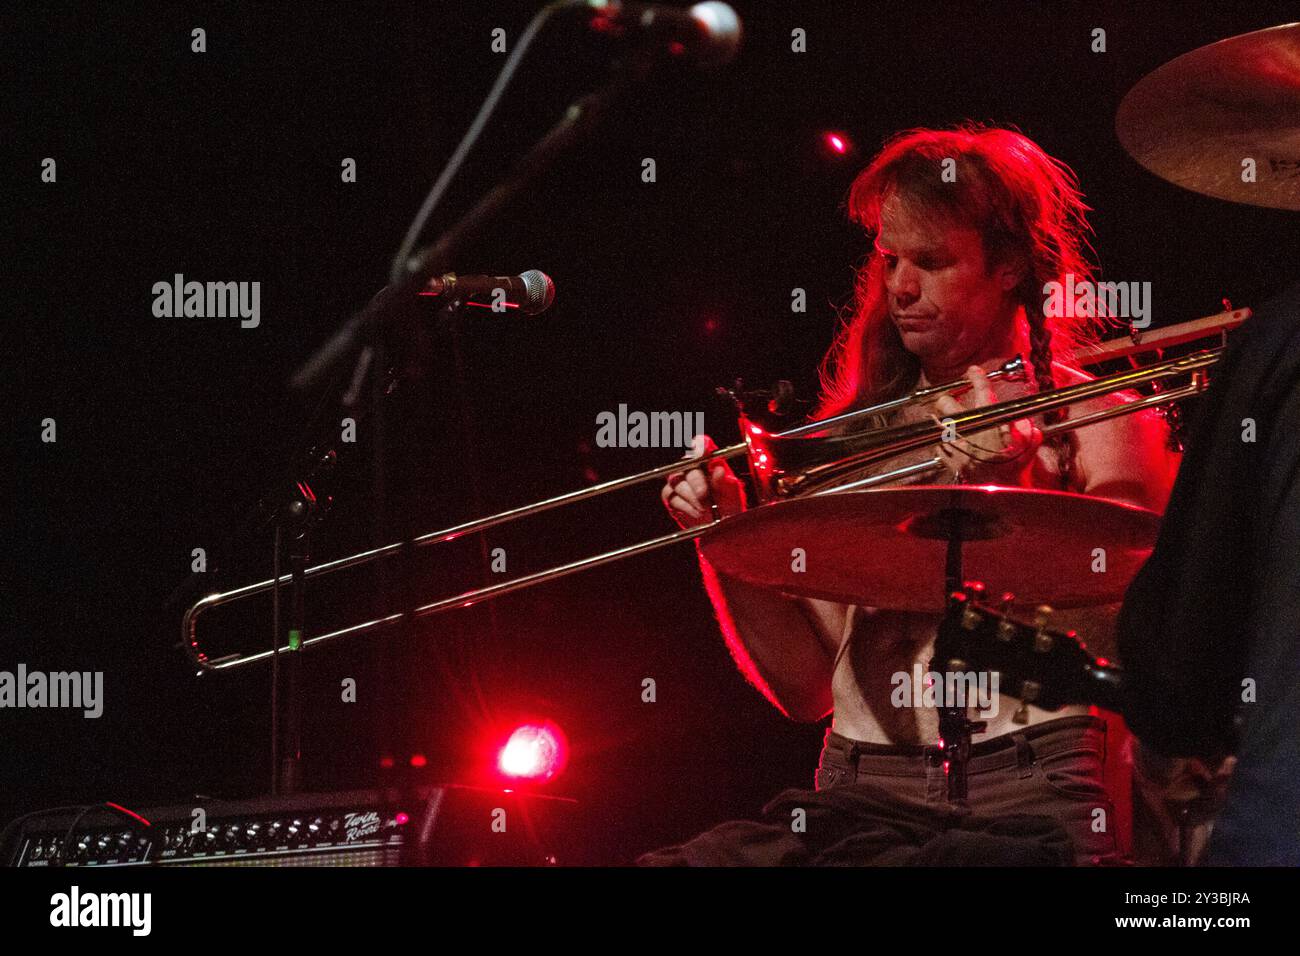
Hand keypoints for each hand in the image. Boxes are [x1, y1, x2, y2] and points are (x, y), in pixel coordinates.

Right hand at [661, 434, 746, 528]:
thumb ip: (724, 481)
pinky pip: (672, 497)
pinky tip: (696, 513)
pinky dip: (685, 506)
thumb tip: (718, 470)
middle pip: (686, 464)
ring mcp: (678, 480)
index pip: (700, 444)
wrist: (720, 522)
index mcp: (707, 458)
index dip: (699, 446)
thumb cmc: (728, 501)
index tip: (702, 453)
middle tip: (703, 494)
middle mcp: (690, 466)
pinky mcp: (671, 495)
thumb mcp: (731, 491)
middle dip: (695, 480)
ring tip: (704, 509)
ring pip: (677, 482)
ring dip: (691, 497)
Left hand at [933, 365, 1041, 484]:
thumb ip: (1029, 435)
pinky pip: (939, 444)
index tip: (973, 371)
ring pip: (938, 422)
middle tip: (952, 401)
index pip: (982, 392)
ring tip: (950, 424)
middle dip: (947, 400)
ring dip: (943, 421)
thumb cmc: (1012, 473)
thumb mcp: (1028, 450)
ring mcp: (954, 443)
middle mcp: (968, 429)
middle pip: (946, 403)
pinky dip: (943, 443)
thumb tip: (1028, 427)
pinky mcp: (946, 457)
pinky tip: (951, 446)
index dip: (977, 378)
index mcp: (989, 422)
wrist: (994, 497)